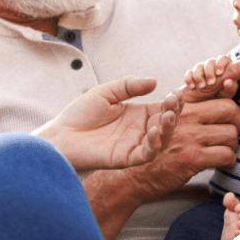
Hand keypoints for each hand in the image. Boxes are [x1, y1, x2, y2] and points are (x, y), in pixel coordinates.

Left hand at [35, 76, 181, 170]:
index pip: (162, 108)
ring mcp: (133, 145)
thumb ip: (128, 86)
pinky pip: (146, 154)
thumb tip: (154, 81)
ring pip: (161, 140)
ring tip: (168, 115)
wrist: (61, 134)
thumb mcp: (106, 92)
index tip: (178, 92)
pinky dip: (154, 144)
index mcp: (137, 114)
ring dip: (168, 128)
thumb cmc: (80, 114)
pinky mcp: (126, 158)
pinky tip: (154, 131)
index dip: (173, 101)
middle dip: (173, 112)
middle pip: (166, 123)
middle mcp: (139, 130)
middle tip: (173, 101)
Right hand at [124, 98, 239, 200]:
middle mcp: (184, 117)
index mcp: (178, 105)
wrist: (133, 176)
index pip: (213, 92)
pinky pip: (226, 155)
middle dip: (239, 121)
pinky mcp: (191, 158)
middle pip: (229, 108)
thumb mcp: (160, 120)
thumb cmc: (150, 148)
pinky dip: (228, 161)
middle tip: (237, 130)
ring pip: (231, 134)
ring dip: (232, 145)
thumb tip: (201, 97)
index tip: (234, 111)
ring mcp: (188, 137)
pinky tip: (220, 163)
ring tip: (224, 150)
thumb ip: (179, 108)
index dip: (229, 98)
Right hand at [182, 55, 239, 102]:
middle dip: (210, 70)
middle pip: (211, 61)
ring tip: (201, 87)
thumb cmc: (218, 102)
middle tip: (210, 83)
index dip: (221, 63)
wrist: (201, 112)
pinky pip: (189, 72)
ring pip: (200, 66)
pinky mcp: (191, 78)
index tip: (220, 73)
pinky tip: (193, 86)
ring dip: (200, 75)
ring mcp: (202, 73)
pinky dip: (190, 78)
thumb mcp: (226, 91)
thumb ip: (234, 80)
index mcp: (226, 71)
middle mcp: (214, 70)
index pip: (225, 59)